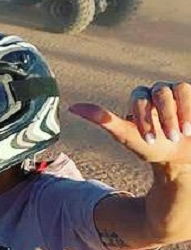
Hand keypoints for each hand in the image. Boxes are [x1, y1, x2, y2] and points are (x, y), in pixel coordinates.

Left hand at [69, 81, 190, 163]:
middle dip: (165, 116)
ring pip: (181, 88)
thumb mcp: (126, 135)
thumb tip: (71, 107)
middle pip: (161, 91)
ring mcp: (181, 94)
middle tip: (171, 138)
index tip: (148, 140)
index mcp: (140, 97)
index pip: (139, 96)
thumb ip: (102, 119)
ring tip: (186, 133)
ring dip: (183, 112)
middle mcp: (160, 91)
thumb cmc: (150, 147)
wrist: (180, 161)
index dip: (144, 117)